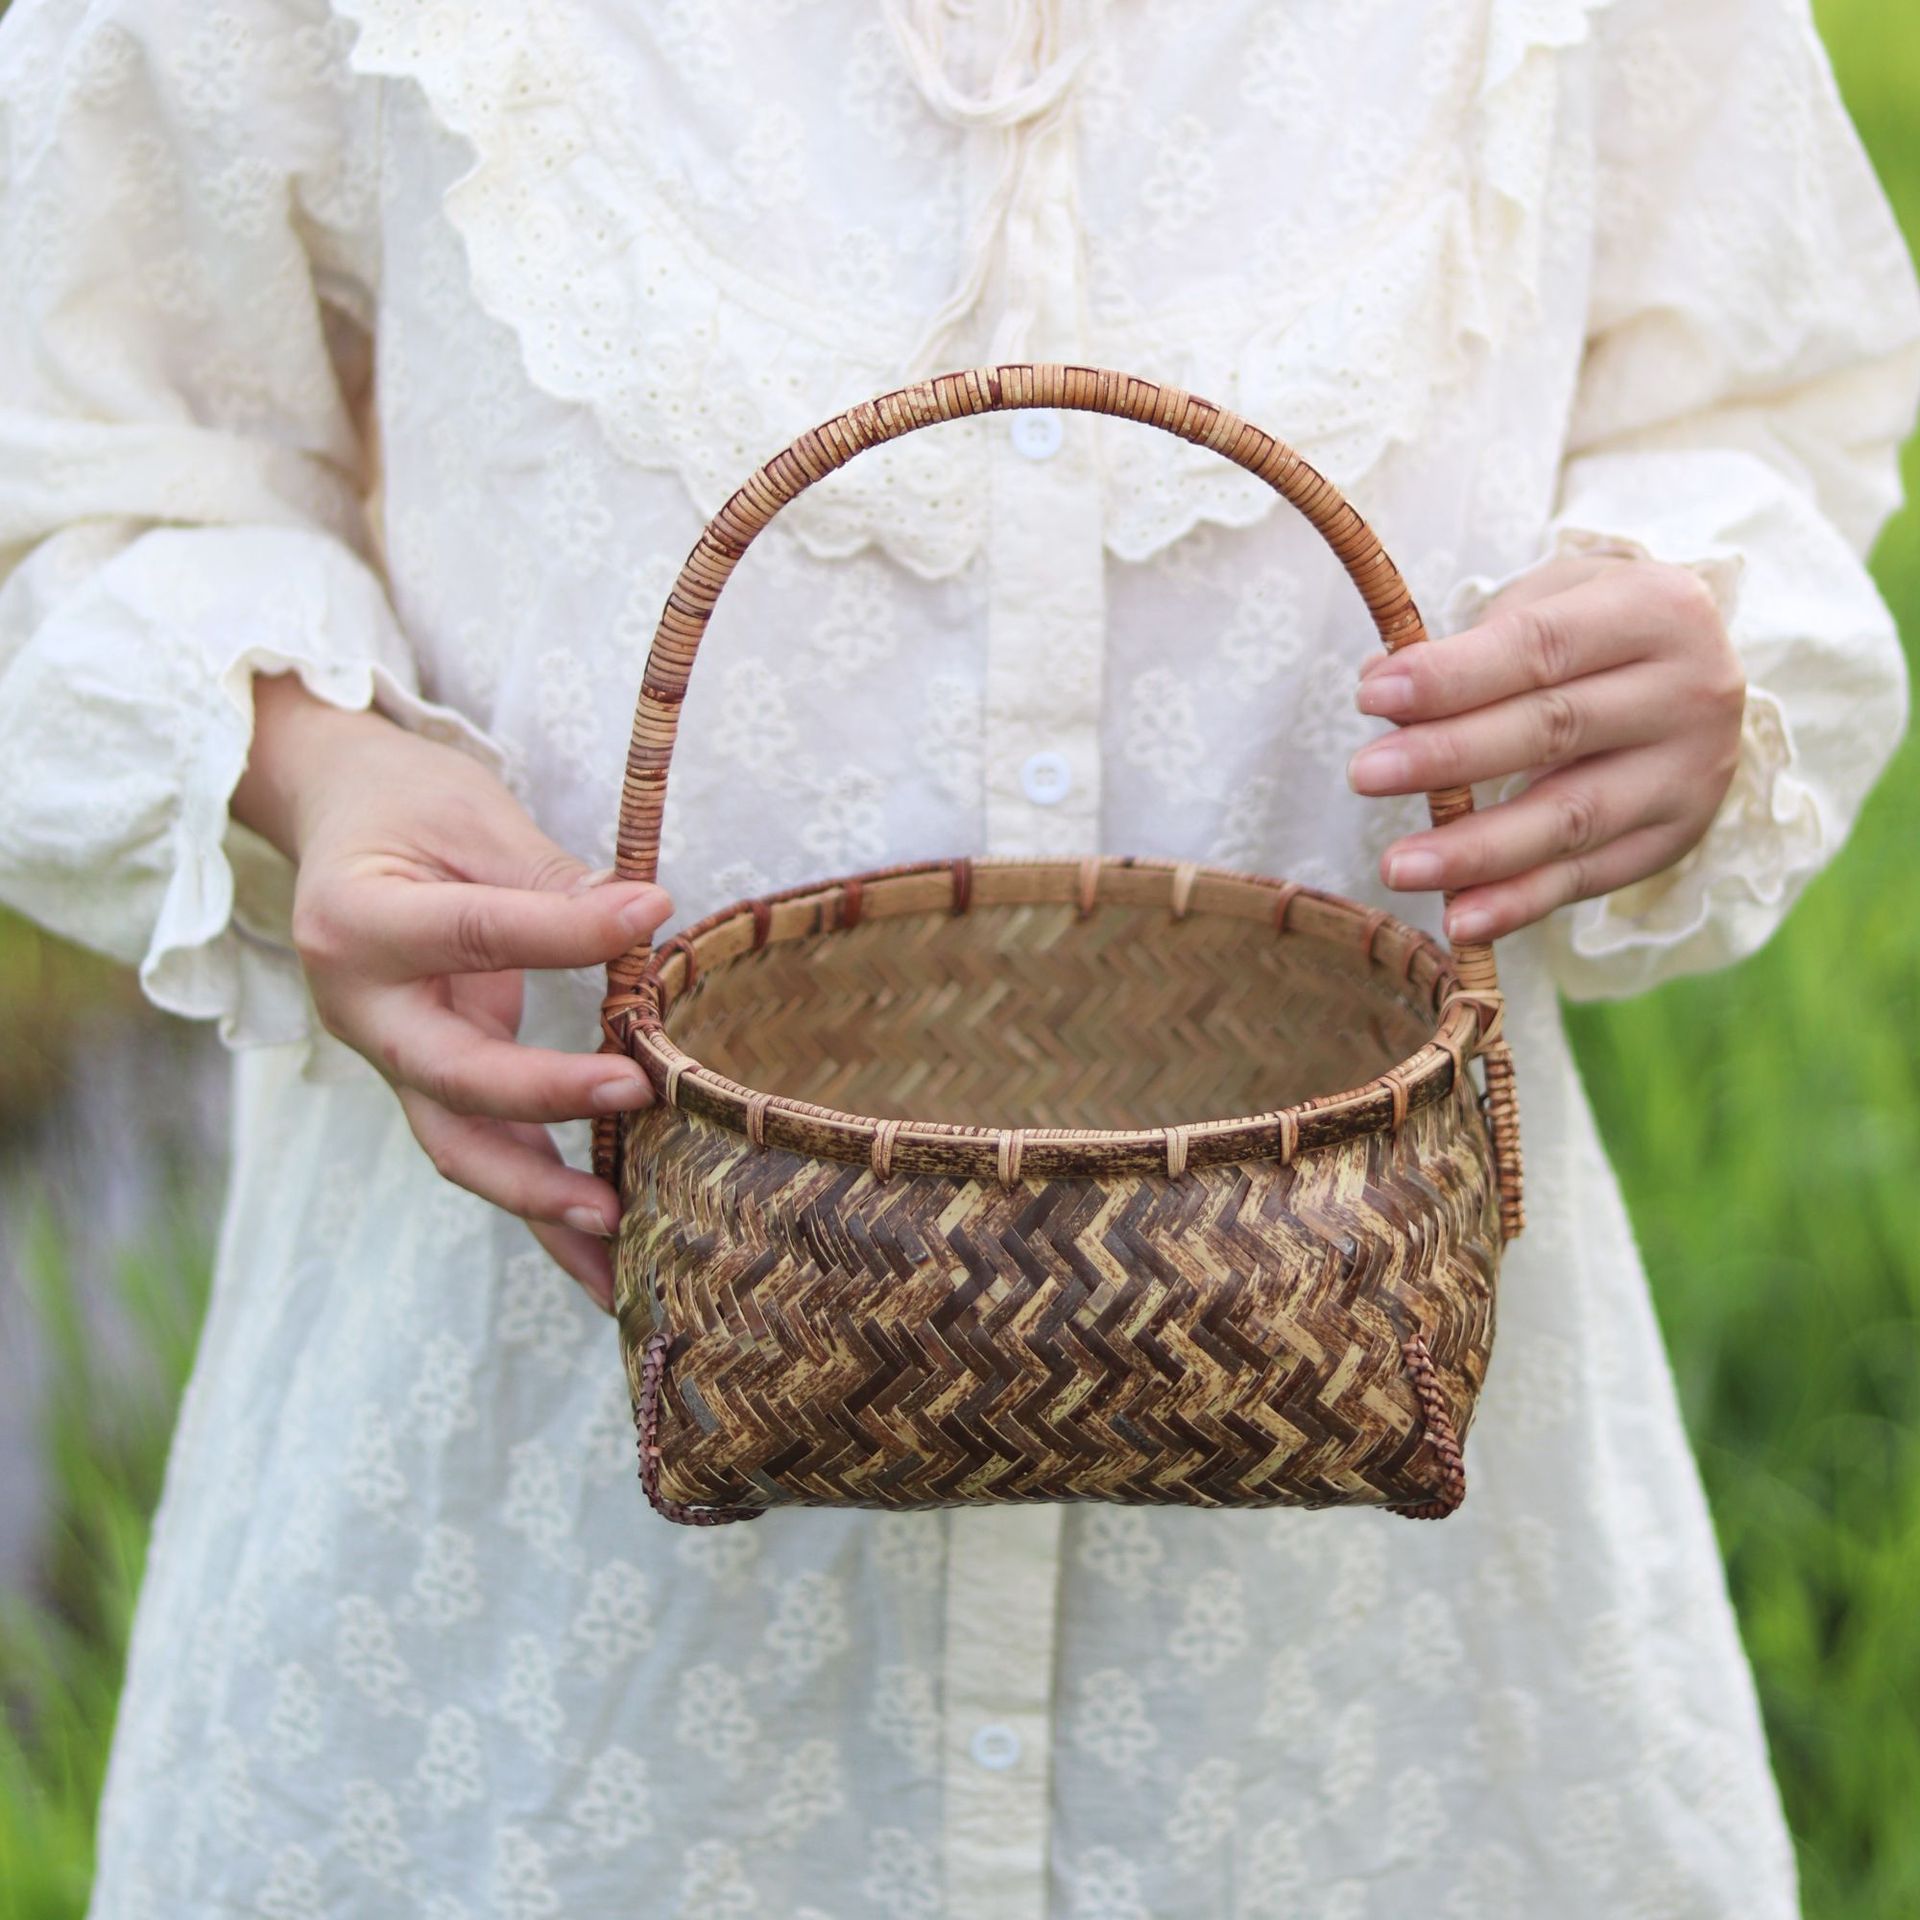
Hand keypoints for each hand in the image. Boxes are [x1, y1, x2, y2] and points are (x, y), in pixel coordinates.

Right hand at [232, 672, 668, 1308]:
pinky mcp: (426, 1082)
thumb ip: (546, 876)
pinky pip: (483, 1150)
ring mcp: (389, 1057)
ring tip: (622, 1244)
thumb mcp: (471, 814)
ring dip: (538, 1199)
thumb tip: (639, 918)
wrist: (333, 820)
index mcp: (357, 922)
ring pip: (458, 1144)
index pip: (473, 933)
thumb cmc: (407, 806)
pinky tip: (604, 1250)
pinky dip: (539, 1200)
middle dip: (544, 1099)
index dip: (565, 930)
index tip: (652, 910)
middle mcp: (360, 1008)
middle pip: (451, 1076)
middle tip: (636, 1095)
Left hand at [1347, 551, 1746, 943]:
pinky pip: (1586, 879)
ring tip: (1397, 866)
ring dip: (1476, 850)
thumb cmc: (1599, 634)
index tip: (1371, 697)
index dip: (1453, 675)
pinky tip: (1460, 921)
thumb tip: (1379, 682)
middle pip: (1554, 729)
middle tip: (1364, 774)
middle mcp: (1690, 691)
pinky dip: (1519, 903)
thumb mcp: (1553, 602)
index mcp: (1655, 610)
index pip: (1540, 647)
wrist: (1697, 678)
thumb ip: (1474, 643)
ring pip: (1570, 817)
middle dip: (1449, 756)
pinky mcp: (1674, 838)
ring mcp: (1689, 773)